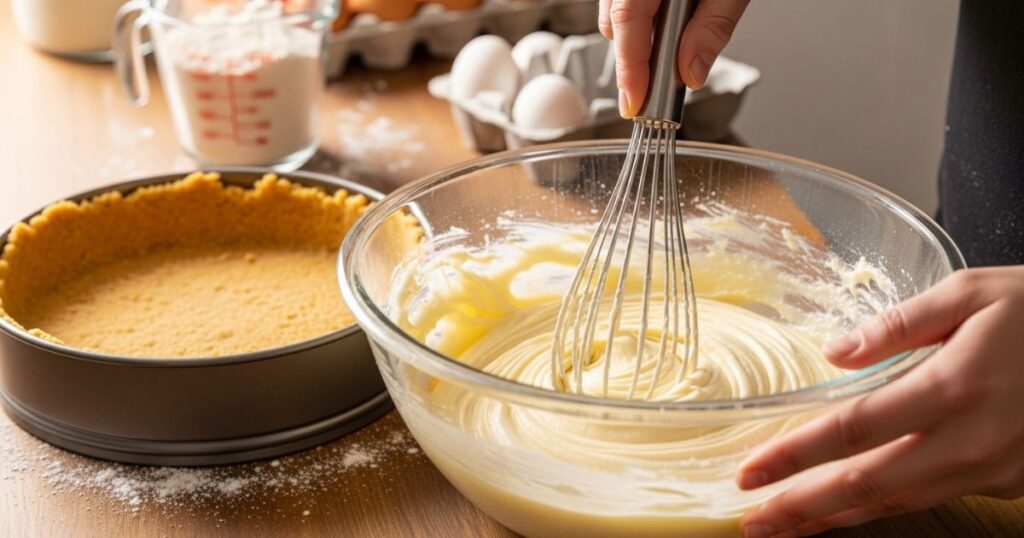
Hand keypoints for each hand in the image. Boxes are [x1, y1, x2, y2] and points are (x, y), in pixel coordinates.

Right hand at [598, 0, 750, 117]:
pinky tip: (670, 26)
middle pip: (617, 25)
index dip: (629, 71)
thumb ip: (712, 27)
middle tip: (660, 91)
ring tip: (674, 52)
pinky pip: (626, 4)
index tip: (635, 106)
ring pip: (618, 16)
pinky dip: (643, 22)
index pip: (626, 23)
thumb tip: (692, 73)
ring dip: (640, 40)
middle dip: (635, 62)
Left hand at [736, 266, 1023, 536]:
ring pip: (898, 502)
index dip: (794, 456)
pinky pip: (929, 497)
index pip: (852, 430)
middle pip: (867, 485)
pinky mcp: (1005, 481)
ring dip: (836, 518)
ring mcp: (990, 468)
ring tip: (787, 526)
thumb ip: (899, 323)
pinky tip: (848, 510)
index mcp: (953, 387)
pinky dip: (882, 508)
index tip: (750, 472)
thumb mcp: (972, 293)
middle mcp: (969, 440)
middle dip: (803, 508)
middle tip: (753, 521)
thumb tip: (834, 354)